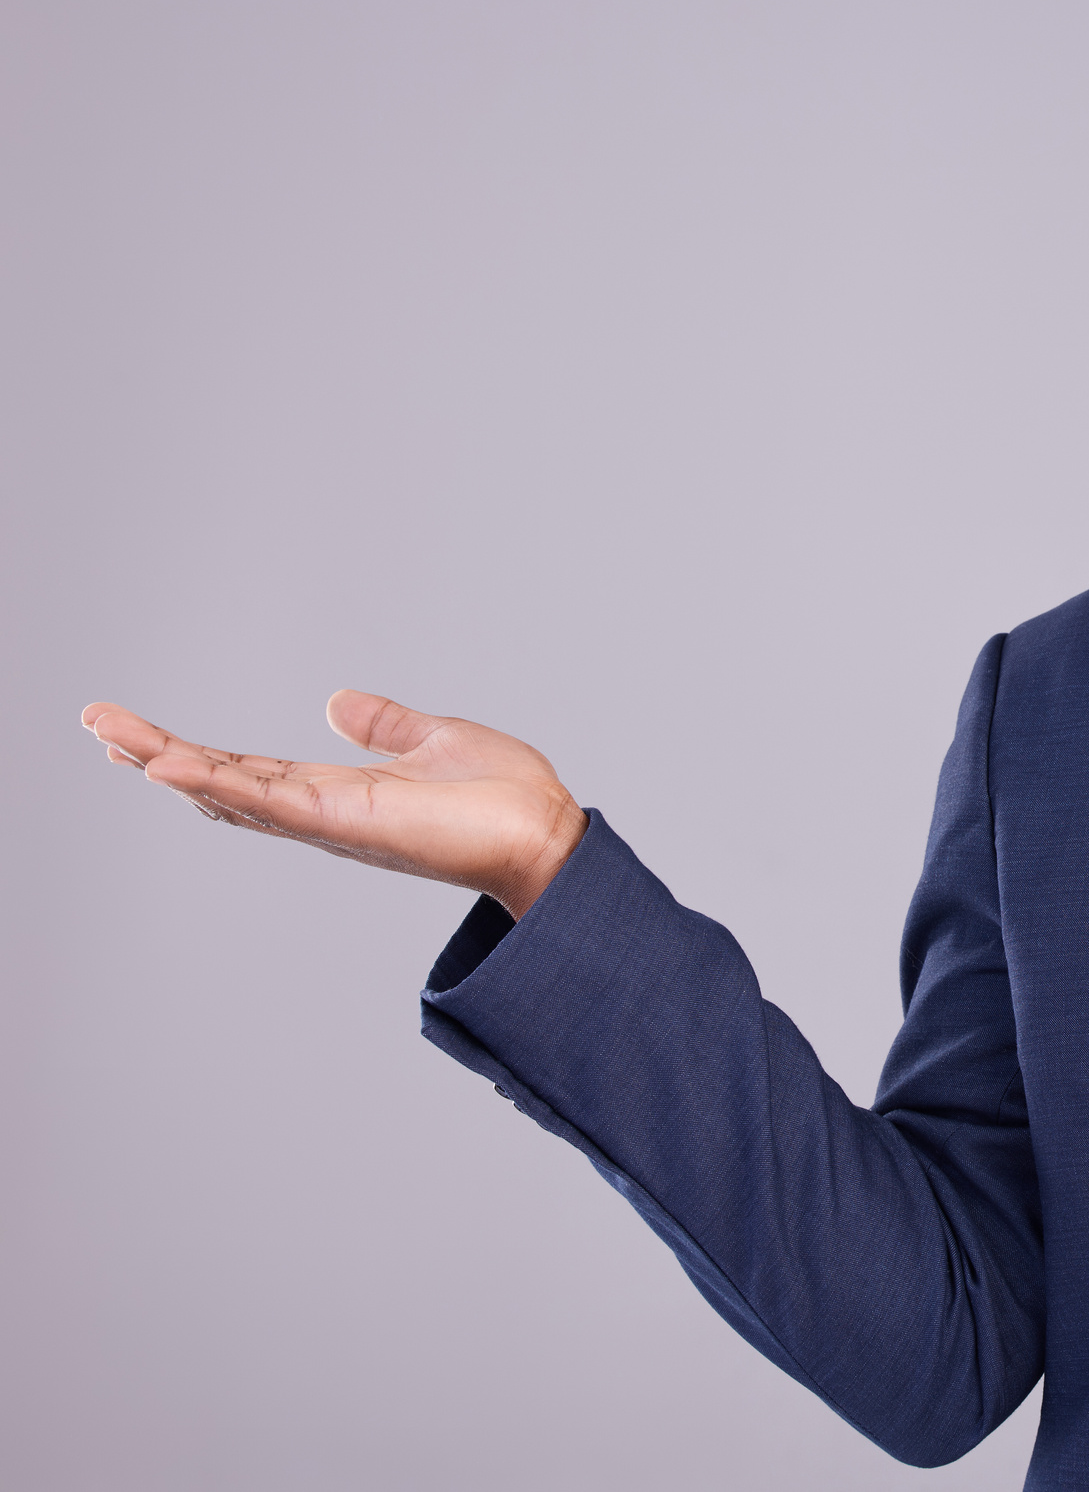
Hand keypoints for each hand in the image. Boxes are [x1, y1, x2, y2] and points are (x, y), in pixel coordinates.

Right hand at [81, 691, 588, 919]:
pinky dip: (221, 784)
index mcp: (338, 792)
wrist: (548, 832)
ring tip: (110, 735)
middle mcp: (323, 812)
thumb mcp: (432, 740)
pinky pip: (273, 803)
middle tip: (96, 725)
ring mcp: (332, 820)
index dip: (191, 751)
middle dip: (157, 756)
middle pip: (222, 782)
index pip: (247, 768)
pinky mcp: (352, 822)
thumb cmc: (504, 797)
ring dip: (169, 764)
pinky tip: (172, 766)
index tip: (138, 730)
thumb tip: (337, 701)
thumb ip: (383, 724)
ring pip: (232, 791)